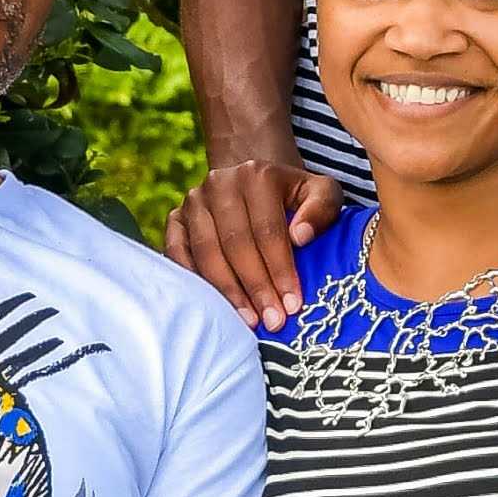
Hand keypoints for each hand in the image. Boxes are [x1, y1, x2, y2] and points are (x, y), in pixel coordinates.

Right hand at [167, 159, 344, 331]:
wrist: (255, 185)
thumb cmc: (294, 198)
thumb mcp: (322, 193)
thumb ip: (322, 209)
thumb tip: (300, 236)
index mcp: (257, 175)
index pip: (268, 230)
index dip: (279, 270)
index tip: (292, 305)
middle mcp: (220, 183)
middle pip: (236, 243)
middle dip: (256, 287)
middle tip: (272, 321)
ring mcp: (193, 201)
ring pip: (207, 252)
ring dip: (227, 291)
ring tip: (248, 320)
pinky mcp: (175, 218)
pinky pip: (177, 254)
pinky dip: (193, 281)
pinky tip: (213, 307)